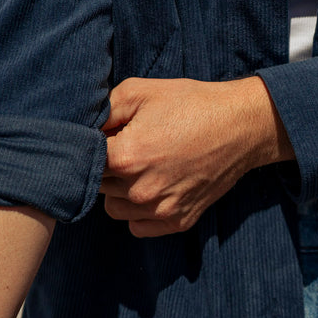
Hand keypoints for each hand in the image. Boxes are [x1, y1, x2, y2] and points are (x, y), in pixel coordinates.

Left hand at [100, 76, 293, 236]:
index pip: (83, 162)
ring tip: (141, 169)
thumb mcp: (140, 91)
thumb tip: (77, 128)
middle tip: (129, 148)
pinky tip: (153, 188)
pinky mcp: (177, 221)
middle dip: (106, 168)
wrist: (240, 126)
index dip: (89, 148)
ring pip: (114, 209)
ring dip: (119, 193)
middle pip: (97, 185)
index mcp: (124, 157)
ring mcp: (159, 209)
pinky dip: (139, 213)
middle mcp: (139, 190)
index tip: (103, 138)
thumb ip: (101, 111)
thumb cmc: (190, 104)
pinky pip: (138, 226)